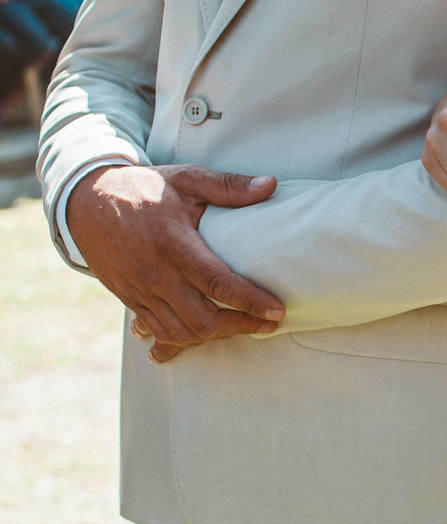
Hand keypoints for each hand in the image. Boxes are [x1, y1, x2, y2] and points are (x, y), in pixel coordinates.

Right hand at [66, 163, 286, 362]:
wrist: (86, 200)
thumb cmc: (143, 188)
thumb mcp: (186, 179)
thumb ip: (229, 186)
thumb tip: (271, 185)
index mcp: (174, 245)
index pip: (218, 283)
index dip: (251, 302)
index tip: (277, 311)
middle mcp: (156, 274)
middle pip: (202, 319)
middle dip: (239, 327)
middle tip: (266, 324)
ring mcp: (140, 290)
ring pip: (181, 332)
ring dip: (215, 336)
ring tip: (241, 327)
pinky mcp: (130, 299)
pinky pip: (159, 330)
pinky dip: (185, 340)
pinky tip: (206, 335)